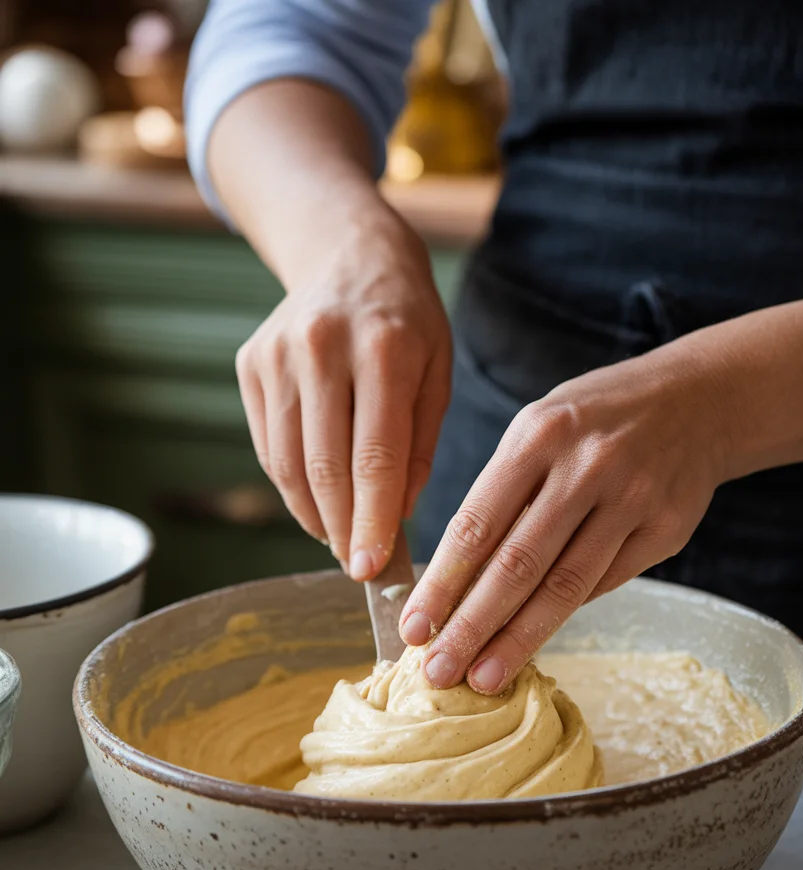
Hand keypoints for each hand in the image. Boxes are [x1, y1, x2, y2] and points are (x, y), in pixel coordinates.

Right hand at [235, 195, 451, 578]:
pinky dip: (292, 486)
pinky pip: (269, 447)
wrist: (348, 254)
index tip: (373, 567)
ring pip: (288, 463)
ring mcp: (278, 355)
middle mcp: (322, 347)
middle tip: (358, 567)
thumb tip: (399, 516)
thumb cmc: (407, 322)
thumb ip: (421, 444)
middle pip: (325, 467)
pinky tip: (317, 504)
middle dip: (341, 529)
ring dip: (314, 515)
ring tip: (340, 539)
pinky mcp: (251, 365)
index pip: (375, 456)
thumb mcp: (437, 372)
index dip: (372, 520)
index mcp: (384, 347)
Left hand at [400, 336, 731, 691]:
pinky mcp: (665, 530)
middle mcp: (585, 467)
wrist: (698, 399)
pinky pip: (604, 584)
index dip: (442, 584)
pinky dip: (564, 614)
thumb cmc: (597, 419)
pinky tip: (534, 641)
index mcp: (538, 435)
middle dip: (471, 626)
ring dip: (517, 640)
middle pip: (517, 566)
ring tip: (483, 678)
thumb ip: (503, 494)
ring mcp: (631, 500)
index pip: (477, 525)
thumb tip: (457, 581)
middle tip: (439, 671)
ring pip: (564, 587)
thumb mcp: (540, 429)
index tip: (414, 628)